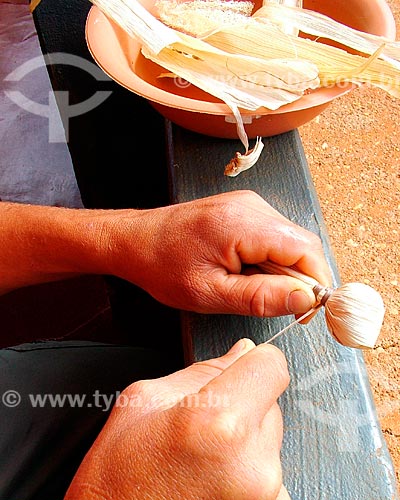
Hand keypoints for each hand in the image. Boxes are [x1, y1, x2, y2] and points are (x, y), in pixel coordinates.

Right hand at [64, 338, 290, 499]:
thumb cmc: (116, 481)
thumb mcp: (144, 402)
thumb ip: (203, 371)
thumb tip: (242, 353)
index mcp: (218, 421)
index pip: (271, 366)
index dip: (255, 361)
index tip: (245, 365)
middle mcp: (252, 462)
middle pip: (270, 401)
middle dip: (243, 403)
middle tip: (203, 424)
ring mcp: (265, 493)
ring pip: (270, 437)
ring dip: (246, 437)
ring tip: (204, 456)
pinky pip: (269, 469)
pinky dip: (247, 467)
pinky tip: (213, 477)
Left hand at [103, 190, 330, 316]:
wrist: (136, 240)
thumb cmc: (163, 266)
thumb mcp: (210, 293)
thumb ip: (260, 297)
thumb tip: (305, 299)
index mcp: (243, 224)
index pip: (306, 249)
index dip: (316, 282)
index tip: (307, 310)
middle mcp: (250, 205)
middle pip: (301, 244)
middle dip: (297, 278)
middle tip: (272, 303)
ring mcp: (247, 204)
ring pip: (288, 241)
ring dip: (281, 269)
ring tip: (248, 284)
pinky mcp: (242, 209)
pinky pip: (272, 235)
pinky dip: (268, 258)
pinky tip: (244, 270)